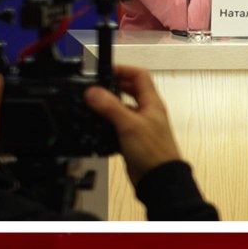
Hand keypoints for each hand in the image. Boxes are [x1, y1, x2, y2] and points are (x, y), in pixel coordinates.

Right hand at [84, 66, 184, 184]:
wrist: (158, 178)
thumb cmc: (151, 150)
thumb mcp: (129, 125)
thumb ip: (111, 107)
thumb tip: (92, 91)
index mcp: (152, 103)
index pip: (140, 76)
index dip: (123, 70)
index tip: (103, 71)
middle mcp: (147, 111)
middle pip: (130, 90)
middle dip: (112, 86)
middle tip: (93, 87)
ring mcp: (140, 125)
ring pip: (122, 108)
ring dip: (108, 104)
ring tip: (89, 104)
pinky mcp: (132, 139)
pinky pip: (118, 124)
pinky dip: (106, 122)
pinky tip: (94, 125)